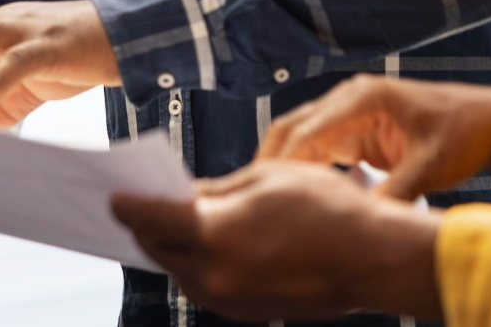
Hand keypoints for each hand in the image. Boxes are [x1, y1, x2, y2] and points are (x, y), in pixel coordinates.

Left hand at [112, 161, 441, 322]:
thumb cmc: (325, 208)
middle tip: (146, 200)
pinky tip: (211, 241)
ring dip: (175, 245)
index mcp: (211, 235)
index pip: (146, 220)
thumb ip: (213, 189)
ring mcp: (228, 299)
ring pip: (180, 270)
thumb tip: (183, 197)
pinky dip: (201, 262)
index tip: (114, 194)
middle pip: (157, 248)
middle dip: (148, 224)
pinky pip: (206, 284)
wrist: (376, 259)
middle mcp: (212, 274)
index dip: (126, 204)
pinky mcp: (244, 311)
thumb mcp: (262, 178)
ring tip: (178, 218)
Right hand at [259, 75, 490, 199]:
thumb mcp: (430, 167)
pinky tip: (296, 193)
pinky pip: (317, 148)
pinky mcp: (353, 130)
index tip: (267, 188)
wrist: (485, 124)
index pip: (309, 128)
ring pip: (300, 137)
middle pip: (293, 126)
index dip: (285, 159)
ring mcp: (348, 113)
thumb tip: (359, 220)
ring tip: (266, 197)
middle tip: (252, 191)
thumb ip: (393, 192)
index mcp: (363, 98)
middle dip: (272, 157)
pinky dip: (305, 168)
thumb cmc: (463, 136)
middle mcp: (348, 100)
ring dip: (285, 164)